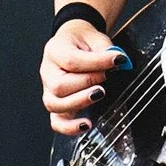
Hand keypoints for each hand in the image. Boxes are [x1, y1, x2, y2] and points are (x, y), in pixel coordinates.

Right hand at [43, 19, 123, 136]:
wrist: (74, 42)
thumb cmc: (82, 41)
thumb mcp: (95, 38)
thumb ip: (105, 51)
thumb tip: (119, 63)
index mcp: (55, 50)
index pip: (71, 60)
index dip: (96, 63)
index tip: (117, 60)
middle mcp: (47, 71)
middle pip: (60, 85)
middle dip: (87, 83)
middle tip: (105, 77)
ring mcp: (48, 90)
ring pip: (55, 104)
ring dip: (79, 102)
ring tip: (99, 94)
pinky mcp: (56, 103)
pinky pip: (56, 121)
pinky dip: (70, 127)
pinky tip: (86, 125)